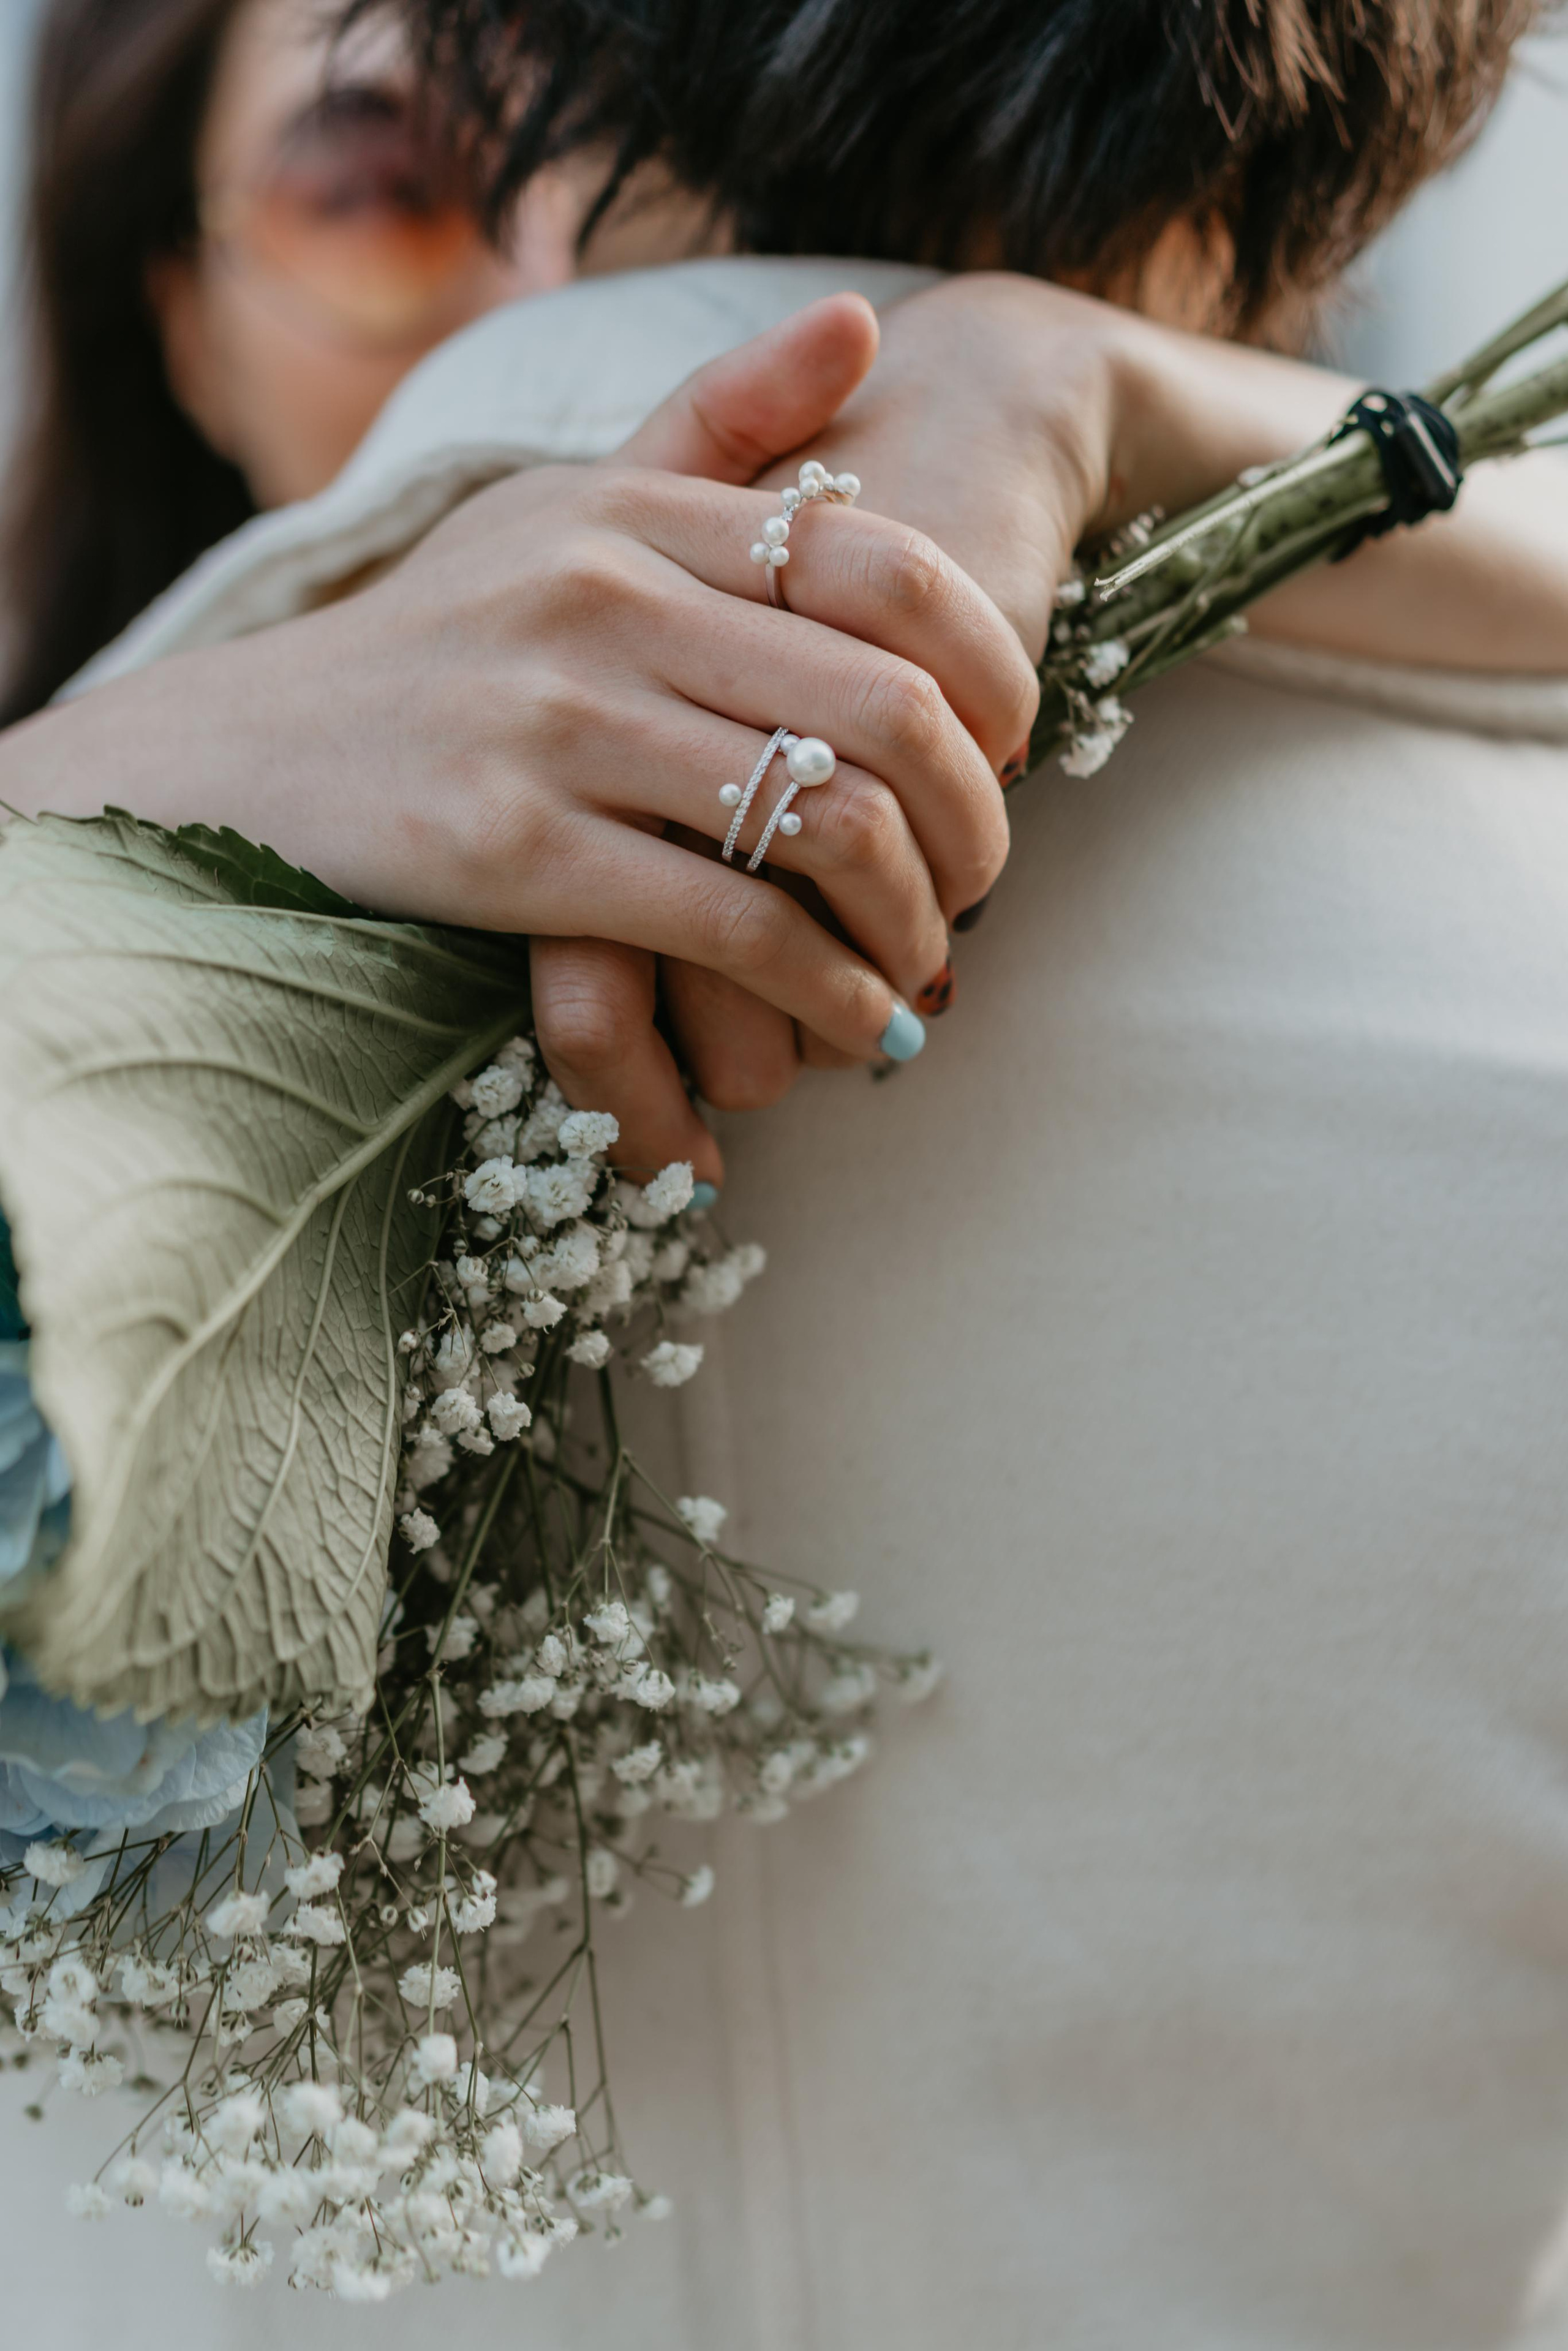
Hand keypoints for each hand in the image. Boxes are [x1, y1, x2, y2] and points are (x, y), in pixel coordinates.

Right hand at [0, 297, 1035, 1181]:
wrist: (251, 758)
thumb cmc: (442, 639)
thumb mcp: (565, 501)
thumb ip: (714, 425)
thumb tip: (860, 322)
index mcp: (631, 510)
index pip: (880, 560)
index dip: (988, 659)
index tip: (1010, 740)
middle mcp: (603, 600)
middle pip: (883, 704)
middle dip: (976, 817)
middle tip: (988, 881)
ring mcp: (558, 725)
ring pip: (826, 824)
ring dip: (914, 921)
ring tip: (928, 967)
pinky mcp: (518, 852)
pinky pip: (733, 930)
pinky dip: (823, 990)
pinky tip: (854, 1025)